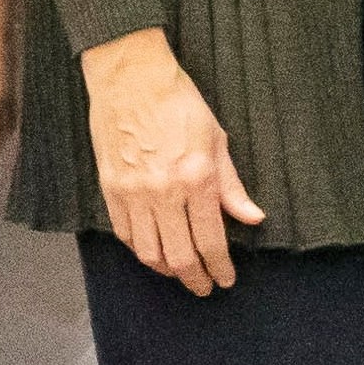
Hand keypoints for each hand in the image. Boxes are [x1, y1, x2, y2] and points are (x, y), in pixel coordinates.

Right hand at [86, 28, 264, 296]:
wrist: (130, 77)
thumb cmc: (178, 102)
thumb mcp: (216, 140)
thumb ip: (232, 186)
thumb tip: (252, 218)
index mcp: (197, 179)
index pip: (211, 241)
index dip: (220, 268)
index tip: (225, 280)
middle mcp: (165, 192)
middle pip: (180, 256)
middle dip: (195, 279)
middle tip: (204, 286)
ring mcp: (134, 193)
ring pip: (149, 253)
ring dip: (167, 270)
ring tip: (180, 271)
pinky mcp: (111, 189)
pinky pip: (125, 234)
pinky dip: (140, 251)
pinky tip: (152, 252)